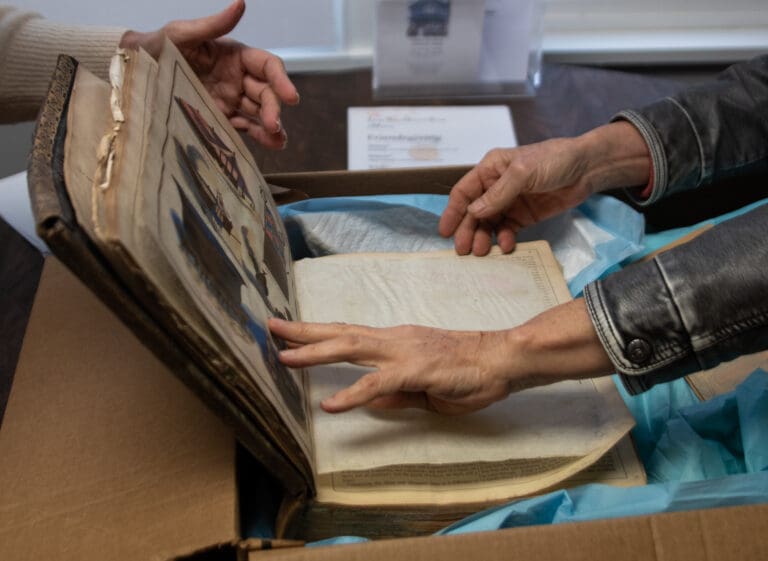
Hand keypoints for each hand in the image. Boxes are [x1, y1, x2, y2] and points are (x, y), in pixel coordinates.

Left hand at [120, 0, 298, 149]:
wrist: (135, 73)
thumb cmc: (158, 47)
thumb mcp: (182, 33)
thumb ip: (213, 24)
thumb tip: (241, 3)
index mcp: (235, 56)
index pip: (267, 67)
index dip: (281, 80)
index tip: (290, 97)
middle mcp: (238, 79)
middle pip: (266, 93)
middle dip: (274, 108)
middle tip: (273, 124)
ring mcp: (231, 100)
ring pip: (259, 113)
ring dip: (271, 126)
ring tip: (278, 141)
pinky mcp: (220, 118)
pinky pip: (244, 128)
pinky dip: (259, 136)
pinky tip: (271, 145)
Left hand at [269, 319, 521, 414]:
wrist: (501, 360)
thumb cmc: (468, 371)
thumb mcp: (424, 386)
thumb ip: (396, 392)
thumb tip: (369, 401)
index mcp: (395, 342)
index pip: (348, 334)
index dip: (316, 333)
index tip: (289, 332)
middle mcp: (393, 340)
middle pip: (340, 333)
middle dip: (303, 332)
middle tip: (271, 327)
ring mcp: (403, 352)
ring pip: (352, 348)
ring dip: (315, 353)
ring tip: (284, 356)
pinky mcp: (417, 371)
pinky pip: (379, 384)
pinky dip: (352, 394)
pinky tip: (330, 404)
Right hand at [438, 122, 650, 255]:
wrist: (588, 168)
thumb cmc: (554, 159)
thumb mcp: (523, 172)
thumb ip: (497, 194)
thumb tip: (473, 213)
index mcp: (491, 169)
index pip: (465, 192)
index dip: (453, 211)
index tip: (445, 232)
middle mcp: (496, 187)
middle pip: (474, 212)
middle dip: (467, 231)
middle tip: (463, 251)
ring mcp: (511, 202)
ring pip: (489, 224)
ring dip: (484, 238)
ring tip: (482, 252)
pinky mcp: (525, 216)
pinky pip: (509, 230)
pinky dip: (505, 239)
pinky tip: (507, 246)